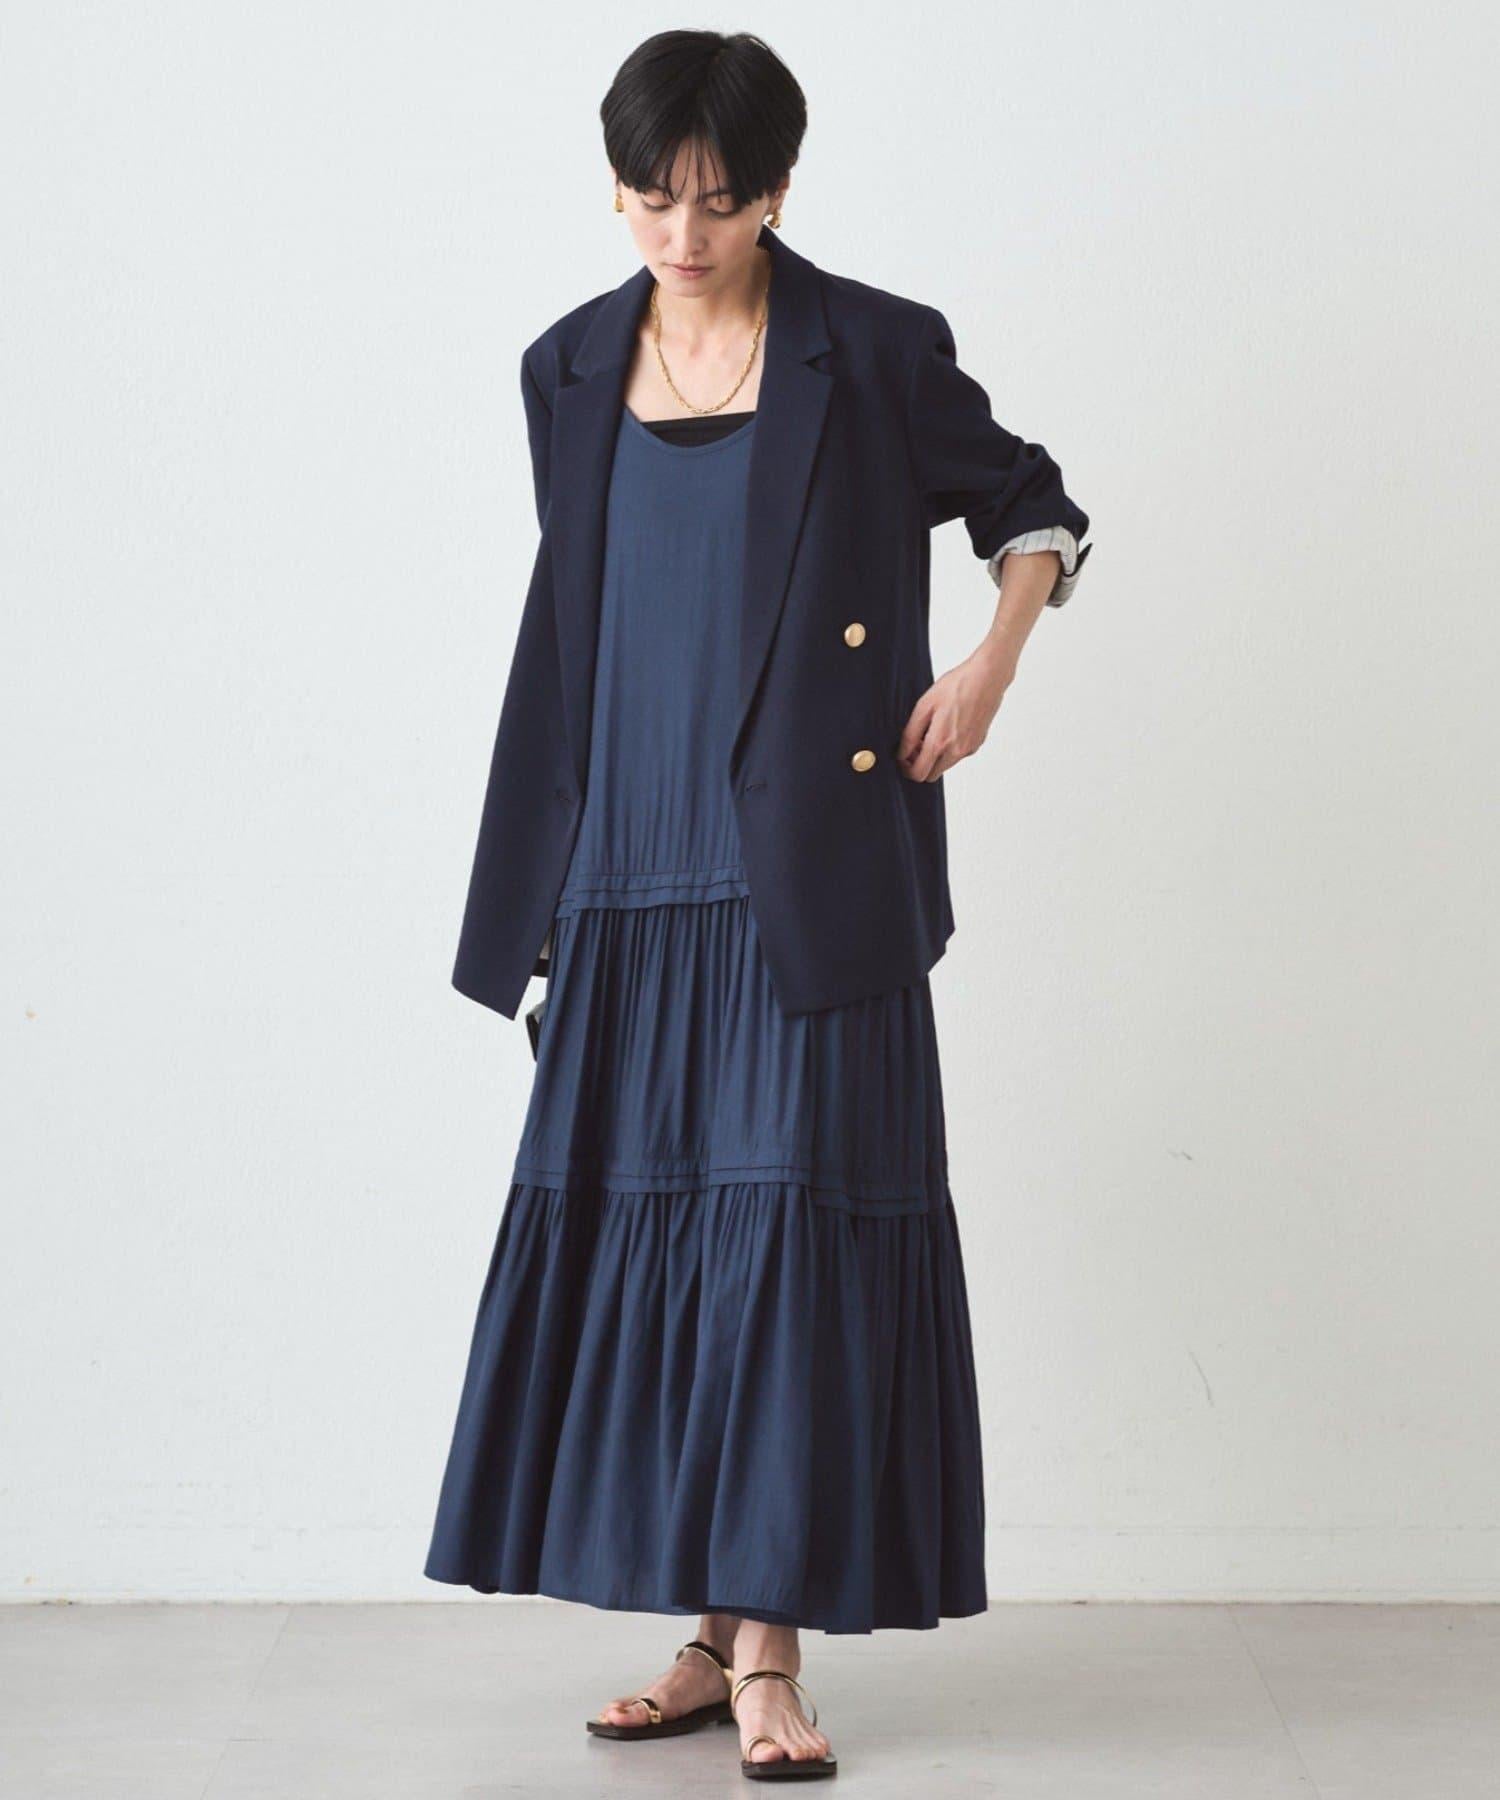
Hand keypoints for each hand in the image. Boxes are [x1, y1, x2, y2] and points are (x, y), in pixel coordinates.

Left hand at [895, 651, 1012, 781]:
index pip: (918, 773)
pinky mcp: (977, 743)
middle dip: (920, 765)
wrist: (987, 677)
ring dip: (934, 757)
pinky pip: (957, 755)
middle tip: (916, 745)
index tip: (902, 757)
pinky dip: (948, 749)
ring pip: (945, 766)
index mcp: (940, 742)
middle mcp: (957, 751)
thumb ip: (910, 733)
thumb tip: (902, 752)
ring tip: (931, 732)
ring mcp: (969, 748)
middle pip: (931, 775)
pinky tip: (948, 727)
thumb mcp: (924, 705)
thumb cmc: (957, 686)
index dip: (905, 768)